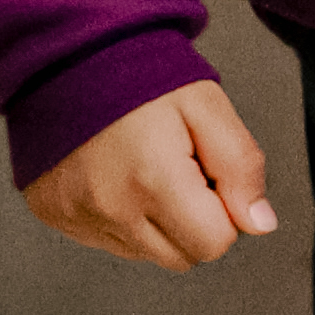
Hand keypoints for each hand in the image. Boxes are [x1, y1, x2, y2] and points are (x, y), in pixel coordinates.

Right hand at [20, 80, 273, 272]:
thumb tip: (259, 225)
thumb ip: (241, 167)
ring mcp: (76, 216)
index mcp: (154, 181)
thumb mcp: (208, 108)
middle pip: (182, 257)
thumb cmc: (143, 78)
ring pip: (145, 253)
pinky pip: (106, 241)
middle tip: (180, 170)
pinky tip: (116, 175)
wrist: (68, 57)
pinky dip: (120, 218)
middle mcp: (110, 209)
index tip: (208, 174)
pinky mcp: (54, 215)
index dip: (224, 212)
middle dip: (194, 222)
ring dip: (156, 223)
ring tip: (145, 168)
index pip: (215, 244)